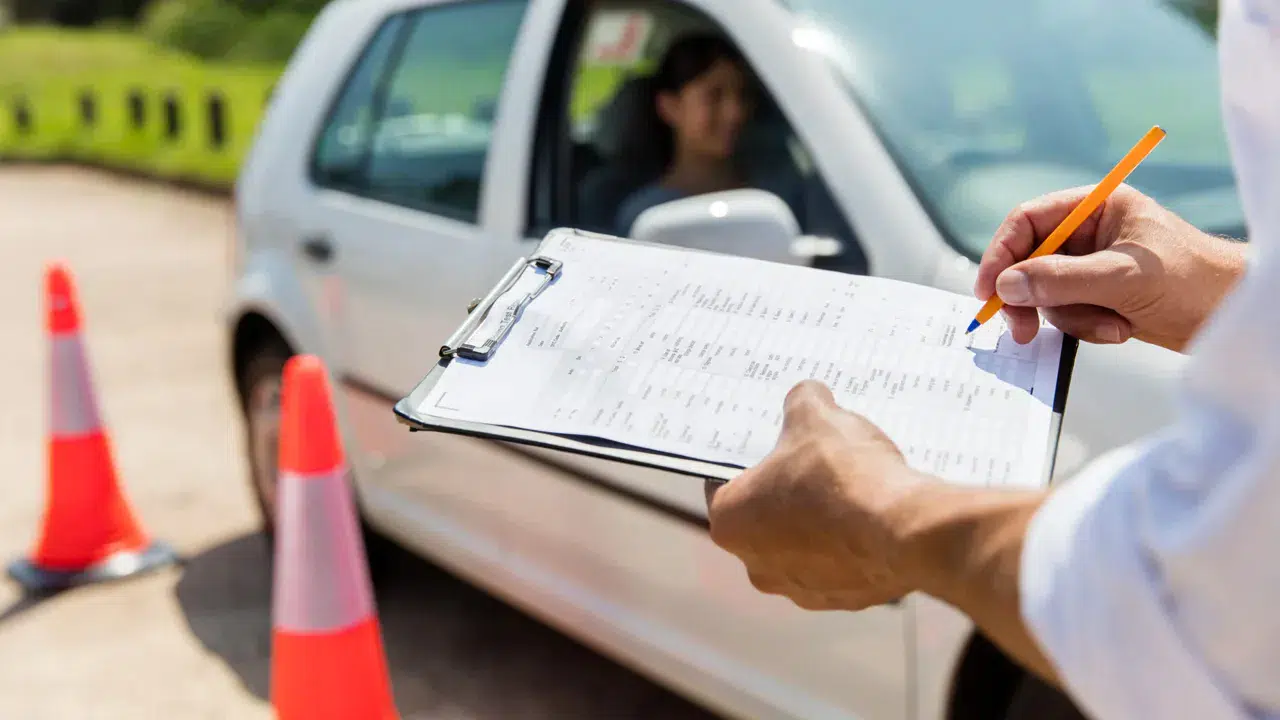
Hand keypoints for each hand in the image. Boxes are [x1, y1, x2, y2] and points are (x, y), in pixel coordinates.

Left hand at [704, 381, 925, 610]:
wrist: (902, 528)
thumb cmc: (842, 473)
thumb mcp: (816, 416)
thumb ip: (802, 402)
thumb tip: (807, 397)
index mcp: (730, 521)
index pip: (723, 484)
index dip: (749, 460)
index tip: (771, 446)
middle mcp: (756, 565)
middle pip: (764, 518)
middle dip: (787, 492)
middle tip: (815, 462)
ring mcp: (800, 589)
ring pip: (803, 546)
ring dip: (821, 522)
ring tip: (851, 489)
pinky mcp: (842, 600)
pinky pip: (841, 565)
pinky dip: (852, 544)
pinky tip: (873, 517)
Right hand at [976, 185, 1246, 351]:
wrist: (1232, 315)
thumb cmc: (1193, 281)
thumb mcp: (1121, 277)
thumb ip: (1060, 279)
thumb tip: (1007, 285)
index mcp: (1097, 207)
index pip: (1029, 221)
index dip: (1002, 253)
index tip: (989, 290)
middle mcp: (1091, 233)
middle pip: (1030, 261)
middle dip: (1031, 296)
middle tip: (1022, 329)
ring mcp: (1093, 266)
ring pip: (1047, 293)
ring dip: (1071, 317)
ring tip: (1110, 325)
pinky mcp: (1100, 296)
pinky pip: (1067, 313)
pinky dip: (1087, 327)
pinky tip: (1120, 328)